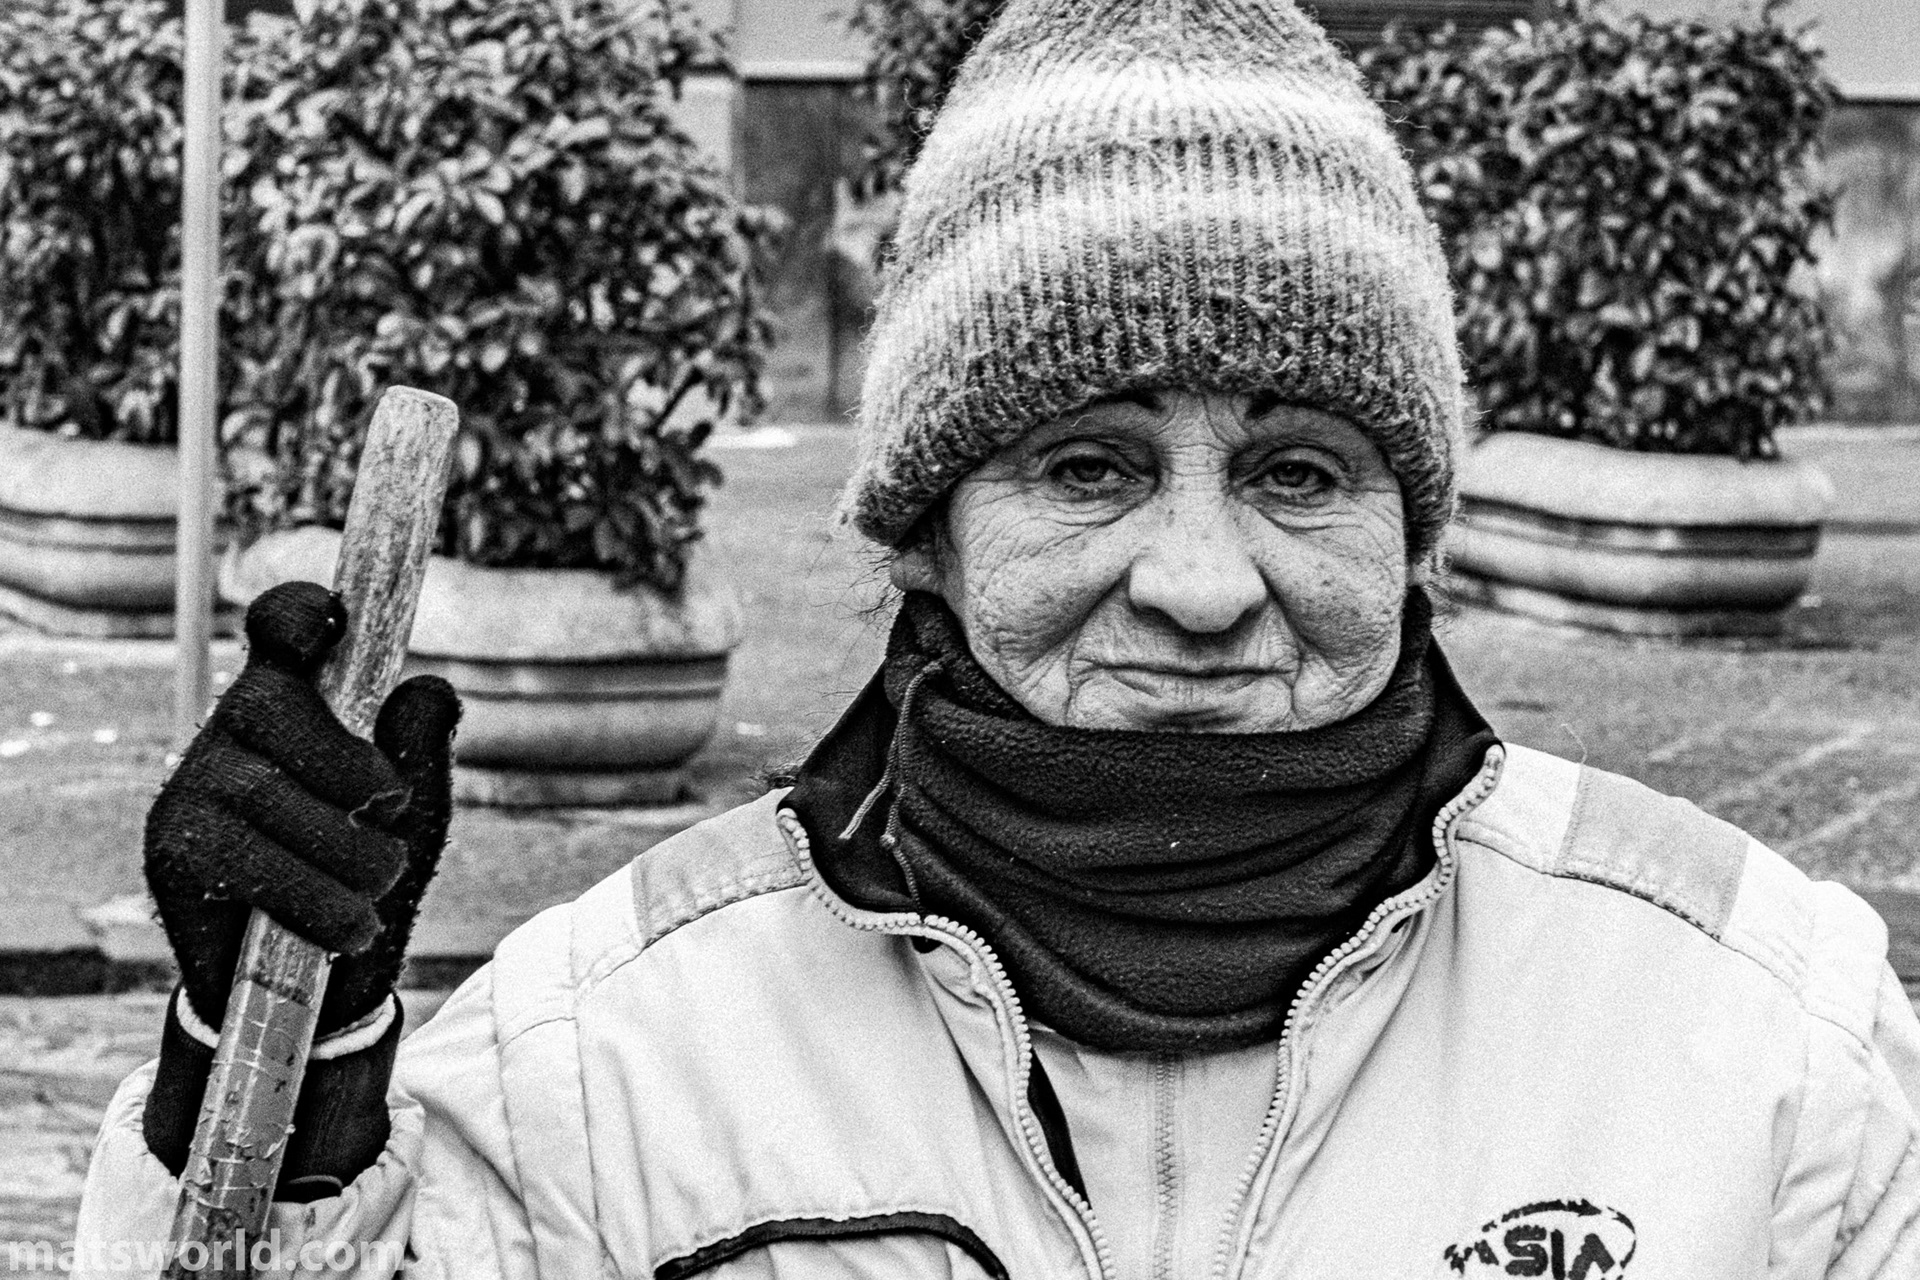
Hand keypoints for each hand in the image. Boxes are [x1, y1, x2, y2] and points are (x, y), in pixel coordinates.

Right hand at [144, 581, 459, 1035]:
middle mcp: (227, 735)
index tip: (332, 625)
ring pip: (268, 792)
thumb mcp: (413, 816)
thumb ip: (420, 754)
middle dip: (348, 764)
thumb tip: (429, 686)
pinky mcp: (172, 857)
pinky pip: (251, 863)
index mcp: (289, 706)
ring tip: (375, 887)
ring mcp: (190, 792)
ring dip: (352, 853)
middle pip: (268, 702)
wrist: (319, 992)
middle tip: (388, 811)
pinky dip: (321, 903)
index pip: (276, 631)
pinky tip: (347, 928)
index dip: (297, 613)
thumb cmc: (364, 879)